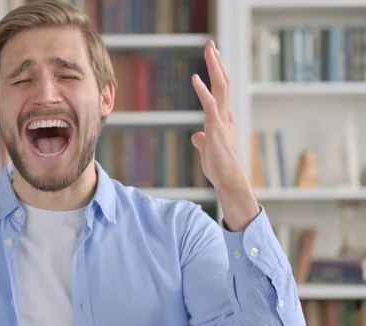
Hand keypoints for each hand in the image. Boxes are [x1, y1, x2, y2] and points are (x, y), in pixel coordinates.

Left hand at [190, 40, 258, 230]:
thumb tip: (197, 136)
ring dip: (214, 67)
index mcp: (225, 119)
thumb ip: (203, 140)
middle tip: (211, 44)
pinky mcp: (216, 128)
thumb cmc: (220, 169)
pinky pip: (210, 105)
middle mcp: (226, 116)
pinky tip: (195, 78)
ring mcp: (222, 121)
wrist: (230, 182)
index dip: (218, 72)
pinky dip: (203, 90)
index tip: (214, 56)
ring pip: (220, 87)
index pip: (222, 90)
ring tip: (209, 48)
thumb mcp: (208, 151)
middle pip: (223, 82)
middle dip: (216, 62)